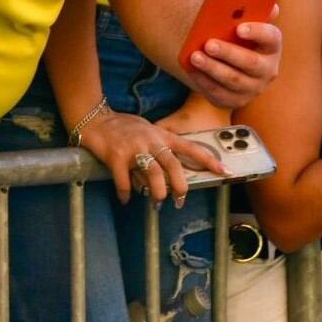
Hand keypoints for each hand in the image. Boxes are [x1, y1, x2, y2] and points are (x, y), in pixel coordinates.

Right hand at [78, 111, 225, 205]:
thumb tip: (171, 173)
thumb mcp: (149, 131)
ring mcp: (134, 148)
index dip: (208, 160)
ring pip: (153, 174)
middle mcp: (152, 141)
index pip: (191, 148)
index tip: (224, 172)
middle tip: (179, 201)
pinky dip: (126, 193)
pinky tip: (126, 199)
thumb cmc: (124, 127)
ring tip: (155, 203)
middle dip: (180, 187)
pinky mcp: (116, 156)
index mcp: (163, 135)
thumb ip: (161, 147)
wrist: (96, 118)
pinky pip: (124, 180)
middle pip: (174, 166)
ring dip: (156, 192)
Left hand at [188, 16, 282, 109]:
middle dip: (228, 53)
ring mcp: (253, 88)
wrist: (231, 65)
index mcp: (272, 46)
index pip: (271, 37)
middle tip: (209, 44)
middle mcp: (268, 70)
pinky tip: (192, 69)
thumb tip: (269, 6)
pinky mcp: (236, 101)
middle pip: (250, 62)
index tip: (239, 28)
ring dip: (212, 68)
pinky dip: (204, 81)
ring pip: (233, 80)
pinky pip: (219, 93)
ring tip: (195, 56)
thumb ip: (251, 12)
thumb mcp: (245, 24)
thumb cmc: (237, 38)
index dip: (257, 32)